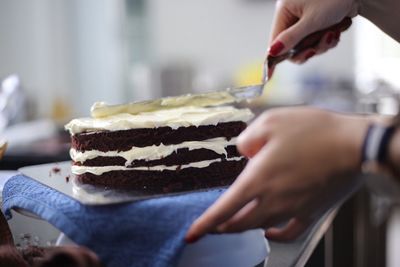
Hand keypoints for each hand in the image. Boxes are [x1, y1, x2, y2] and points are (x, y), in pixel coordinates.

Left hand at [186, 107, 369, 242]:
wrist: (353, 145)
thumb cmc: (314, 131)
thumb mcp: (271, 121)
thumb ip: (248, 138)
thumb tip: (244, 151)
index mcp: (258, 179)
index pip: (224, 209)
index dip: (205, 224)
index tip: (191, 235)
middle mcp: (273, 199)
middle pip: (239, 223)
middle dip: (222, 226)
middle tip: (213, 226)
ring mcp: (292, 208)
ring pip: (259, 227)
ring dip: (243, 227)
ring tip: (234, 224)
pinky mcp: (310, 210)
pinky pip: (289, 231)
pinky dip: (275, 235)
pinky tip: (269, 232)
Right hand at [268, 0, 358, 62]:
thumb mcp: (311, 21)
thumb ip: (291, 38)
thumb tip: (272, 51)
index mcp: (285, 10)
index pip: (275, 40)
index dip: (276, 56)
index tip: (269, 75)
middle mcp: (292, 14)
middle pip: (293, 45)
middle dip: (309, 48)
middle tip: (318, 47)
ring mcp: (305, 17)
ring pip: (307, 44)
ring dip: (322, 44)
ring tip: (333, 33)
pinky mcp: (318, 21)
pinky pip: (317, 39)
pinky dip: (328, 38)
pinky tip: (337, 30)